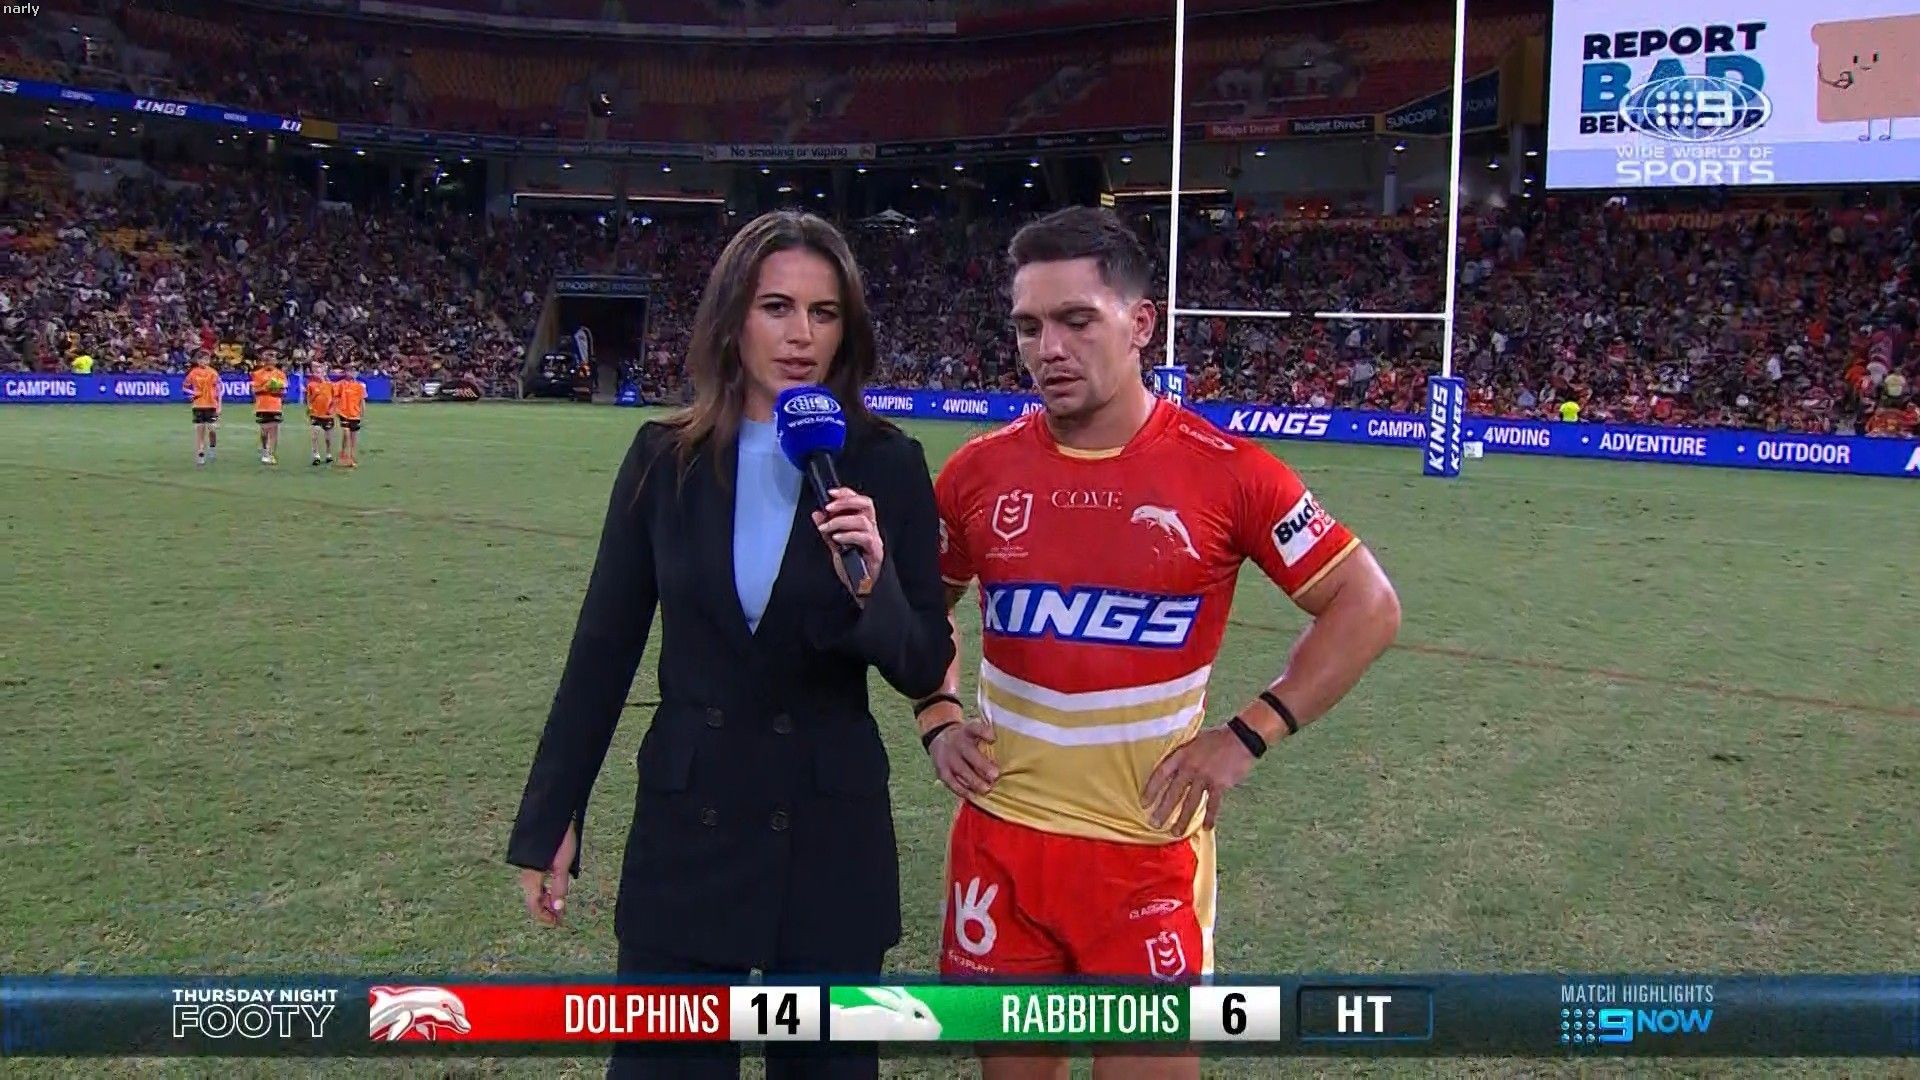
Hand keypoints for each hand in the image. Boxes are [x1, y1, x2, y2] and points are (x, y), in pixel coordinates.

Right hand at [517, 822, 577, 927]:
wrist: (552, 814)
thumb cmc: (559, 839)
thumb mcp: (562, 866)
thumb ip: (559, 888)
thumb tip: (558, 909)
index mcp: (530, 877)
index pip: (534, 906)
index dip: (545, 917)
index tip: (557, 924)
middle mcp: (525, 874)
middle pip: (533, 899)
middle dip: (547, 910)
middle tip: (560, 917)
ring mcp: (527, 866)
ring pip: (534, 890)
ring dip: (546, 899)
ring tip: (559, 904)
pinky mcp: (532, 859)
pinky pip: (536, 880)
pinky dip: (544, 888)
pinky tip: (553, 889)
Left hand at [812, 486, 882, 596]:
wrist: (862, 591)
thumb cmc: (853, 570)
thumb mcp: (835, 546)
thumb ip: (828, 530)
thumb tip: (817, 514)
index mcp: (863, 525)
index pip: (859, 501)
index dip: (846, 493)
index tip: (830, 493)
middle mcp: (871, 530)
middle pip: (866, 504)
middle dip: (846, 501)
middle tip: (829, 507)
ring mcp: (874, 540)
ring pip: (862, 520)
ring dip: (841, 521)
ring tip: (827, 528)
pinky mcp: (875, 552)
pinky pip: (865, 537)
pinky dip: (848, 535)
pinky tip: (836, 538)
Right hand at [929, 715, 997, 798]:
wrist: (940, 737)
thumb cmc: (967, 739)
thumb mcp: (974, 733)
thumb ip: (987, 741)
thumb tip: (1010, 755)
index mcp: (967, 731)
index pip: (975, 728)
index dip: (983, 732)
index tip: (993, 738)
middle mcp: (957, 742)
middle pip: (969, 753)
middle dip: (982, 765)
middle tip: (995, 775)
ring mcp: (948, 757)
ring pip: (961, 770)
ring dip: (974, 781)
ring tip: (986, 789)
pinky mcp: (942, 770)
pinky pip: (952, 782)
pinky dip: (962, 790)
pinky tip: (973, 796)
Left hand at [1142, 726, 1258, 834]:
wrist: (1240, 738)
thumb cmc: (1215, 739)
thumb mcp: (1193, 741)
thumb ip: (1181, 755)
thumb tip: (1169, 770)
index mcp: (1181, 755)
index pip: (1161, 774)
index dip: (1151, 789)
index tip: (1144, 803)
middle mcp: (1190, 767)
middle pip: (1173, 793)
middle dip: (1163, 810)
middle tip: (1155, 824)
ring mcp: (1205, 777)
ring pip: (1191, 802)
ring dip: (1183, 819)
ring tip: (1175, 833)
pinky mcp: (1220, 784)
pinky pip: (1212, 804)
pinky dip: (1209, 817)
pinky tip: (1206, 828)